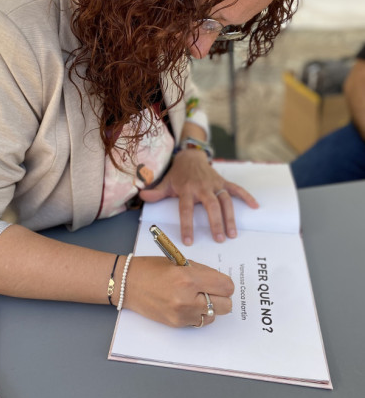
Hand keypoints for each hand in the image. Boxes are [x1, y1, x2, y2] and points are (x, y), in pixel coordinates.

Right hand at [125, 256, 233, 327]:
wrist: (127, 284)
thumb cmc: (151, 268)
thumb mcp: (179, 262)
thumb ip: (201, 272)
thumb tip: (220, 281)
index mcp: (188, 278)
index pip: (225, 286)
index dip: (224, 283)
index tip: (218, 281)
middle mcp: (187, 299)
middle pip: (225, 305)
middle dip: (220, 296)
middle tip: (210, 289)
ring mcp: (182, 314)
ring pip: (214, 315)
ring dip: (210, 306)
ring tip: (196, 296)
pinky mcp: (177, 324)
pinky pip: (200, 322)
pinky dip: (199, 314)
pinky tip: (188, 304)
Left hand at [139, 149, 258, 244]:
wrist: (190, 156)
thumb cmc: (177, 175)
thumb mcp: (165, 183)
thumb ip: (155, 192)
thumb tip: (140, 195)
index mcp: (187, 189)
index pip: (186, 209)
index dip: (187, 225)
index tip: (189, 241)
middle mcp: (202, 187)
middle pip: (211, 205)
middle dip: (216, 222)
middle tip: (219, 239)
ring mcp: (215, 184)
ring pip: (225, 201)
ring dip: (230, 217)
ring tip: (232, 234)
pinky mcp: (223, 182)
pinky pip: (237, 189)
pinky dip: (246, 196)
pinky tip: (255, 206)